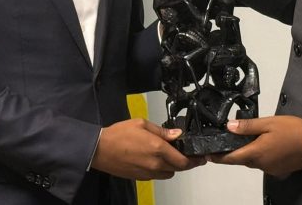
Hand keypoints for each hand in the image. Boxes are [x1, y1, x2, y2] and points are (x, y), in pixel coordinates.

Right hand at [91, 118, 205, 179]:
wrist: (99, 149)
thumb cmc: (118, 134)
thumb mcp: (142, 124)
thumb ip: (162, 131)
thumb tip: (177, 134)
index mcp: (158, 149)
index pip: (184, 160)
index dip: (195, 160)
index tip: (202, 157)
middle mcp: (155, 164)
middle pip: (179, 169)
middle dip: (186, 163)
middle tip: (189, 155)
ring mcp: (148, 173)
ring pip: (169, 174)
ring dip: (173, 167)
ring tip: (170, 156)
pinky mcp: (141, 177)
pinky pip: (157, 176)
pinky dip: (161, 170)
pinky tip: (156, 160)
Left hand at [208, 116, 301, 177]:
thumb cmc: (293, 131)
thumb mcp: (268, 123)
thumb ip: (248, 126)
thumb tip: (229, 127)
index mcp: (255, 153)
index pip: (230, 158)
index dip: (217, 157)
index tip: (208, 154)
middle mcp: (260, 165)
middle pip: (241, 160)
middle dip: (233, 152)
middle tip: (227, 141)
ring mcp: (270, 169)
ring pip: (252, 162)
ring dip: (248, 153)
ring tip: (247, 139)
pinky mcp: (278, 170)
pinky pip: (263, 163)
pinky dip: (260, 155)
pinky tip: (265, 145)